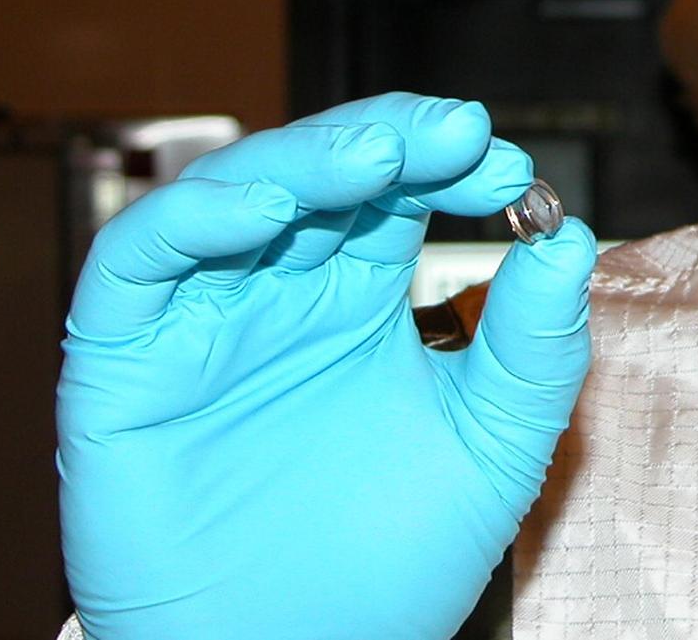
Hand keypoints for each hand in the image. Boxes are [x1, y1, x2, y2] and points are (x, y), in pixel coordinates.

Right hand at [57, 93, 595, 639]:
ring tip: (373, 158)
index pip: (401, 188)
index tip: (508, 165)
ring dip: (303, 161)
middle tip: (454, 133)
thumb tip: (572, 238)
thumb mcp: (494, 446)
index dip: (448, 159)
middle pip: (321, 171)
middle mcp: (282, 289)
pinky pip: (138, 263)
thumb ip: (537, 347)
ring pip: (234, 195)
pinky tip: (266, 212)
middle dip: (388, 139)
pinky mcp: (125, 363)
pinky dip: (193, 220)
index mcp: (364, 293)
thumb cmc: (391, 563)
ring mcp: (203, 318)